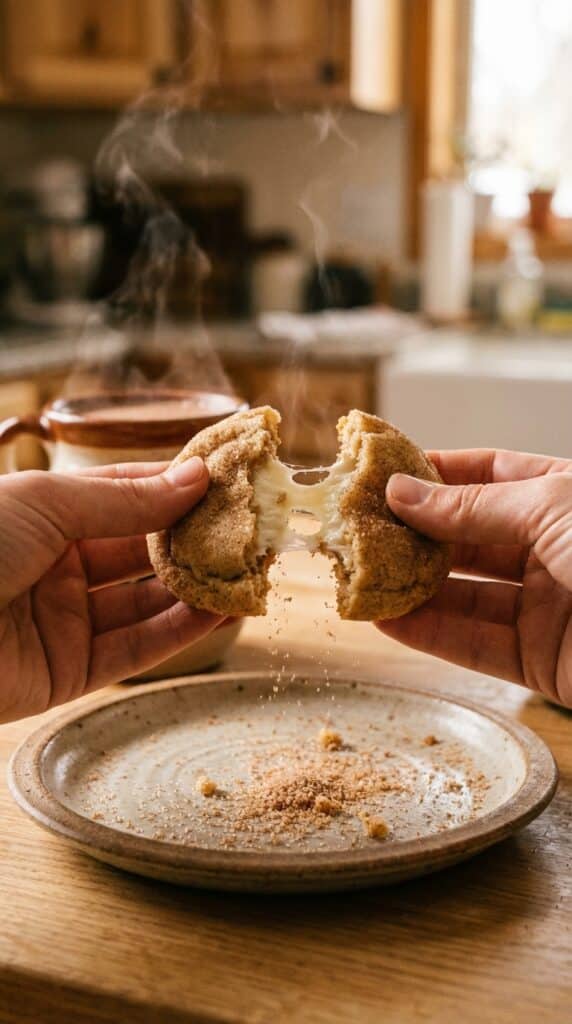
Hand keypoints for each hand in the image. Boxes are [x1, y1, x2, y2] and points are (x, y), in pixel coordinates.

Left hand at [0, 459, 222, 722]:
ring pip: (145, 602)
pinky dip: (180, 632)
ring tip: (248, 572)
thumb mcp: (47, 503)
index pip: (127, 496)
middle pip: (141, 551)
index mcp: (45, 515)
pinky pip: (135, 650)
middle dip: (195, 541)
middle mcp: (57, 565)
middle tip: (252, 531)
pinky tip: (220, 612)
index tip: (228, 481)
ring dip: (197, 588)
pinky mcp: (68, 671)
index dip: (177, 488)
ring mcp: (64, 619)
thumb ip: (127, 500)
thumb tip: (194, 478)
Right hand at [377, 449, 571, 707]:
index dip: (436, 472)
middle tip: (354, 528)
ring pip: (463, 593)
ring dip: (409, 586)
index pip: (490, 473)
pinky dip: (428, 633)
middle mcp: (555, 548)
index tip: (383, 473)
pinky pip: (474, 644)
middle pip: (468, 536)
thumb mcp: (551, 508)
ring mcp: (548, 606)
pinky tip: (385, 619)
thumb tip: (402, 492)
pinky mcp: (542, 661)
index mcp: (566, 496)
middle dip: (411, 532)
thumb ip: (471, 507)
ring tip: (356, 574)